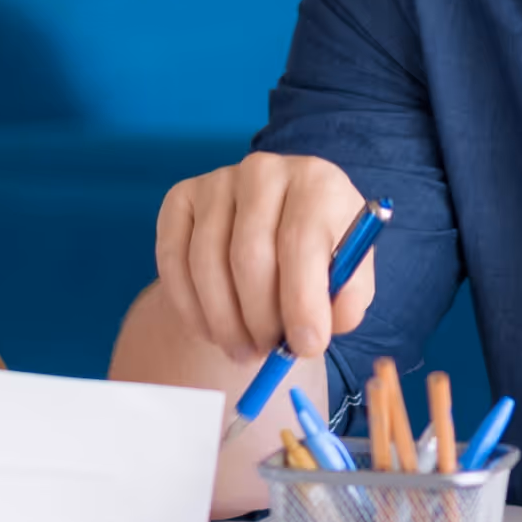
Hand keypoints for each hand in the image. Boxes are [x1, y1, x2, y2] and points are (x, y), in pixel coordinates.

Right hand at [151, 153, 375, 364]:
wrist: (274, 230)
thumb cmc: (317, 257)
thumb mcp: (348, 276)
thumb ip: (345, 303)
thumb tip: (312, 334)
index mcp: (317, 182)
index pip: (302, 242)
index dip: (302, 302)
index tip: (304, 347)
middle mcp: (264, 170)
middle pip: (249, 255)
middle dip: (259, 319)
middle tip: (267, 352)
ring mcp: (216, 181)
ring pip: (206, 263)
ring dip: (224, 321)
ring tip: (243, 348)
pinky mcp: (180, 197)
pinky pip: (173, 261)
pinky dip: (189, 307)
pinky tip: (211, 328)